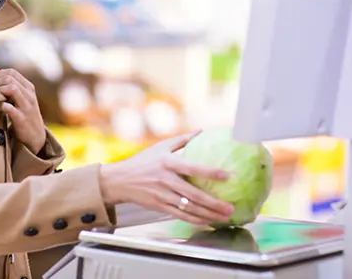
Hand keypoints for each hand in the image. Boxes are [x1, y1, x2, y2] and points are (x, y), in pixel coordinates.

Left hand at [0, 67, 45, 153]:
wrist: (36, 136)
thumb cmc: (24, 113)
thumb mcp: (20, 97)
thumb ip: (9, 84)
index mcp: (29, 88)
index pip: (12, 72)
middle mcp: (29, 95)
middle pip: (10, 79)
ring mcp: (26, 107)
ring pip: (12, 89)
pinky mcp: (21, 119)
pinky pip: (9, 107)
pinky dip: (0, 106)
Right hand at [98, 131, 234, 225]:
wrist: (120, 180)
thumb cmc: (143, 162)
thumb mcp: (160, 147)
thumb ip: (182, 140)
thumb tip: (202, 131)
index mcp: (168, 163)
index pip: (193, 168)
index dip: (211, 172)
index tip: (228, 176)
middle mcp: (166, 180)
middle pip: (194, 194)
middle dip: (214, 203)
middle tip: (231, 207)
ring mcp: (162, 195)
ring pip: (189, 208)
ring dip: (209, 214)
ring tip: (224, 216)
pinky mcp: (159, 207)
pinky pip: (181, 216)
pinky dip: (196, 219)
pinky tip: (208, 220)